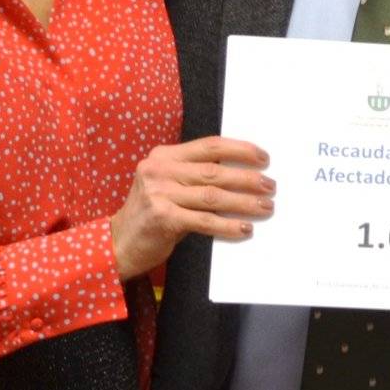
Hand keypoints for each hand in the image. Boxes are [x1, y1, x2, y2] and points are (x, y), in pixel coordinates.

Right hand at [111, 137, 272, 279]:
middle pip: (214, 171)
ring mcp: (159, 193)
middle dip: (247, 178)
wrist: (119, 243)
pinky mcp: (162, 218)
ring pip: (213, 196)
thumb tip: (242, 177)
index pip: (209, 146)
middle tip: (270, 185)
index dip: (239, 150)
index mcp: (163, 157)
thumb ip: (195, 177)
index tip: (263, 156)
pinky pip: (204, 220)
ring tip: (265, 207)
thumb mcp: (167, 186)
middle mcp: (159, 171)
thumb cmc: (151, 215)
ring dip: (244, 202)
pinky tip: (244, 228)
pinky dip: (227, 225)